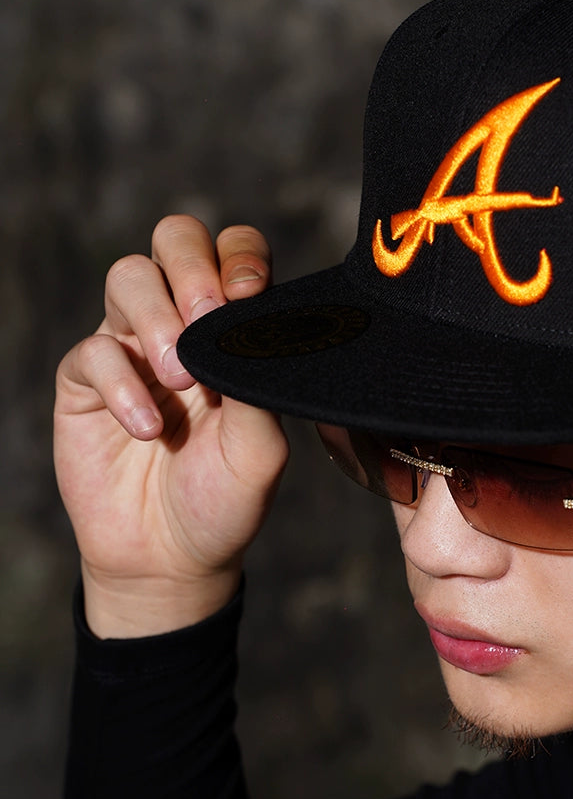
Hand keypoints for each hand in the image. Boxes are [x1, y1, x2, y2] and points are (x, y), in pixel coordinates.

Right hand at [54, 216, 289, 636]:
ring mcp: (133, 347)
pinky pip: (93, 350)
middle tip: (207, 318)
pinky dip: (121, 385)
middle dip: (191, 267)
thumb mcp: (261, 446)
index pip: (236, 254)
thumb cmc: (225, 499)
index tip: (248, 295)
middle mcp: (184, 325)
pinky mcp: (86, 381)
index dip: (240, 257)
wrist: (171, 558)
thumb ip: (258, 379)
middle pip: (176, 240)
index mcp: (234, 329)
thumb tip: (252, 314)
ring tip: (178, 377)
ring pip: (128, 276)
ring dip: (156, 318)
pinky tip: (146, 428)